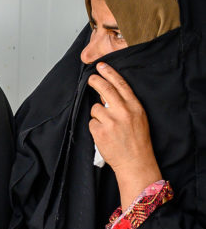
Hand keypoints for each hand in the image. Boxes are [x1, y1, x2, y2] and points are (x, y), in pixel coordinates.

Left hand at [88, 62, 162, 207]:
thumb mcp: (138, 118)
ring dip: (97, 115)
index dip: (110, 73)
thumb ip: (125, 105)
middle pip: (105, 90)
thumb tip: (106, 95)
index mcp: (135, 107)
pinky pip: (91, 123)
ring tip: (107, 127)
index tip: (101, 65)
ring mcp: (111, 122)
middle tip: (91, 78)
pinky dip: (95, 127)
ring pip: (95, 109)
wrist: (135, 162)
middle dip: (96, 81)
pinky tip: (104, 135)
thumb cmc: (137, 140)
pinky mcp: (100, 131)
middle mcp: (123, 112)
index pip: (121, 85)